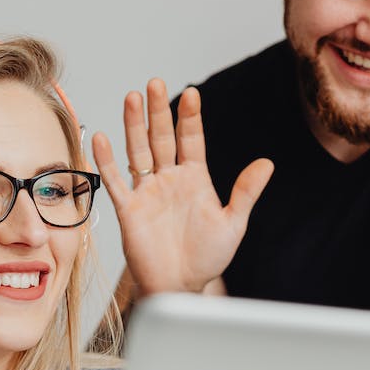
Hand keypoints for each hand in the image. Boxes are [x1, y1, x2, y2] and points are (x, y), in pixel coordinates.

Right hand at [92, 79, 272, 296]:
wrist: (181, 285)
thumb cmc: (206, 257)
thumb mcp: (232, 223)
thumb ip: (245, 192)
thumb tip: (267, 163)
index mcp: (195, 178)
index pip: (192, 140)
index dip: (190, 117)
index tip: (191, 93)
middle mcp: (169, 179)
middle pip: (161, 138)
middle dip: (158, 111)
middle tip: (155, 83)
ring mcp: (147, 191)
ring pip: (138, 151)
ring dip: (134, 126)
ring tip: (132, 98)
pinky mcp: (129, 209)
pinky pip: (116, 182)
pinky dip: (107, 161)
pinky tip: (102, 138)